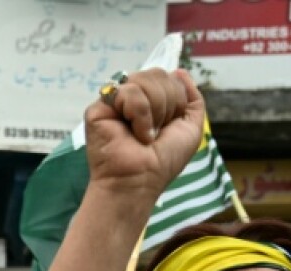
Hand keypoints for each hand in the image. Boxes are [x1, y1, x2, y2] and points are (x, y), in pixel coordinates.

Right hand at [84, 69, 204, 201]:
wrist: (141, 180)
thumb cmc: (163, 162)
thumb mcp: (190, 128)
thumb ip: (192, 99)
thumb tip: (179, 71)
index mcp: (150, 101)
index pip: (167, 77)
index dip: (176, 98)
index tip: (169, 125)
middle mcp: (130, 99)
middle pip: (157, 74)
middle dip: (167, 103)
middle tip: (158, 131)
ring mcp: (113, 103)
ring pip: (142, 79)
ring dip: (154, 111)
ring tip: (145, 135)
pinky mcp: (98, 109)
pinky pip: (127, 92)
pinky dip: (139, 114)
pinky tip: (134, 134)